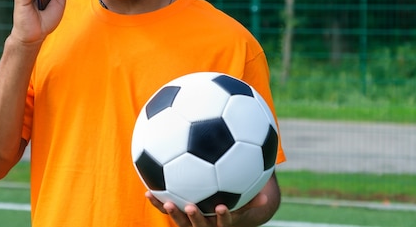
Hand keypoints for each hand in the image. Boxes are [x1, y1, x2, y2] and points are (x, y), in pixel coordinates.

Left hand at [146, 188, 269, 226]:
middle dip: (195, 218)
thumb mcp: (245, 208)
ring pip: (181, 222)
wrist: (217, 220)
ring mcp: (190, 224)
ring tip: (167, 202)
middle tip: (191, 206)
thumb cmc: (234, 209)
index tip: (222, 207)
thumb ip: (253, 203)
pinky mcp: (178, 216)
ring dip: (173, 213)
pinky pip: (167, 210)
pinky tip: (148, 192)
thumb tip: (268, 197)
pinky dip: (158, 202)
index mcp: (221, 225)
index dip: (223, 217)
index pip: (224, 224)